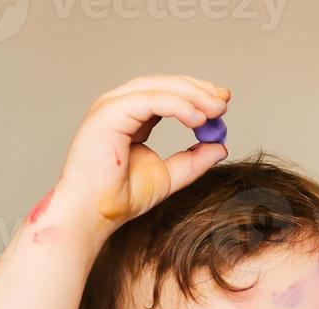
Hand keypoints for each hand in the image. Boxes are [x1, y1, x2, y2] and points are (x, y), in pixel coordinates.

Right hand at [45, 75, 230, 241]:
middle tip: (224, 100)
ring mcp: (110, 107)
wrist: (94, 214)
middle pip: (163, 84)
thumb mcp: (168, 176)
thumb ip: (192, 160)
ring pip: (157, 87)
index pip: (165, 94)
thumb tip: (220, 146)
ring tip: (217, 109)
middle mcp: (117, 106)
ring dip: (191, 95)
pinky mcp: (108, 113)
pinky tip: (198, 118)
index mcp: (129, 116)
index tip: (221, 103)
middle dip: (197, 89)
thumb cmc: (119, 198)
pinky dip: (177, 106)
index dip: (194, 94)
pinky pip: (150, 100)